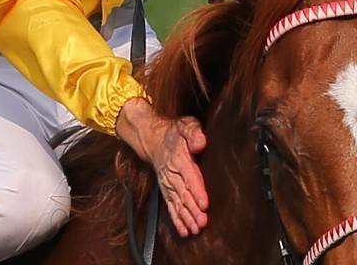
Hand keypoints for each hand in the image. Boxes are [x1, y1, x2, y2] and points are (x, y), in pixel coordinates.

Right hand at [115, 97, 208, 235]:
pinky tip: (184, 232)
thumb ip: (193, 132)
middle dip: (193, 210)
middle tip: (202, 223)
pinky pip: (170, 206)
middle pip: (183, 193)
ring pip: (177, 203)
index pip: (189, 176)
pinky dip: (176, 220)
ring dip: (186, 217)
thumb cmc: (175, 132)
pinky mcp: (166, 190)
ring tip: (195, 230)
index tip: (204, 204)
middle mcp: (172, 173)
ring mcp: (168, 183)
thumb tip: (200, 143)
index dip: (196, 190)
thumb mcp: (186, 125)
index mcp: (179, 157)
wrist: (153, 138)